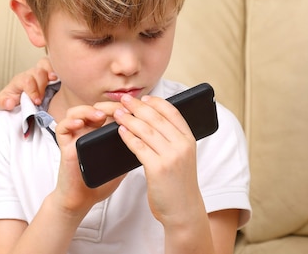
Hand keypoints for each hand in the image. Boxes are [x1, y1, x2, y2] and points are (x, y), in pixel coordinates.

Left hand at [0, 57, 56, 109]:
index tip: (36, 102)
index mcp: (20, 80)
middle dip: (41, 85)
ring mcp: (41, 73)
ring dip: (51, 71)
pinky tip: (62, 76)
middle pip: (38, 72)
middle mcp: (31, 74)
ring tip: (54, 79)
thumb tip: (10, 102)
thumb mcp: (2, 103)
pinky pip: (55, 65)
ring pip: (46, 64)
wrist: (16, 101)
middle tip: (42, 99)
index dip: (33, 91)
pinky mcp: (50, 75)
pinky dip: (59, 69)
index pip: (27, 80)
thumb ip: (3, 102)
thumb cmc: (11, 100)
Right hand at [52, 104, 125, 215]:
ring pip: (75, 112)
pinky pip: (62, 127)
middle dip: (108, 106)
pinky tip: (80, 124)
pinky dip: (70, 122)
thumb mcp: (122, 163)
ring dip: (88, 111)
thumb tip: (151, 141)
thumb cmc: (101, 182)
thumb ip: (131, 149)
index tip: (134, 111)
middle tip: (120, 109)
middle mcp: (87, 131)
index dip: (122, 108)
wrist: (83, 199)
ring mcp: (75, 136)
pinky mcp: (64, 145)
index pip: (110, 112)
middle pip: (94, 108)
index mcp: (101, 132)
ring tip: (100, 115)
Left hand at [113, 94, 200, 223]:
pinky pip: (138, 146)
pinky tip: (120, 131)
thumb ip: (172, 139)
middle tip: (124, 100)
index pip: (173, 112)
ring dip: (129, 119)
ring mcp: (170, 156)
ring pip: (145, 130)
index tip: (144, 97)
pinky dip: (128, 136)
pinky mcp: (157, 168)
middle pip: (156, 118)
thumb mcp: (182, 156)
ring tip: (117, 113)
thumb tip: (151, 118)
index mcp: (189, 139)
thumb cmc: (178, 182)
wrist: (183, 209)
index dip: (156, 102)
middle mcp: (182, 145)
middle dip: (137, 106)